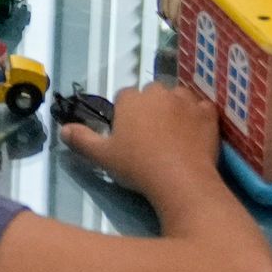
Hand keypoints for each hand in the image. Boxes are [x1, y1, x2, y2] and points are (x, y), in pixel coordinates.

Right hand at [59, 80, 223, 197]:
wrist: (180, 179)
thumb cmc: (137, 166)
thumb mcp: (102, 156)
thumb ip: (81, 140)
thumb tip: (63, 130)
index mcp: (131, 99)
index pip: (125, 97)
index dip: (126, 115)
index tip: (128, 135)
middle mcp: (159, 91)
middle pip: (152, 94)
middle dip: (151, 108)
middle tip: (151, 136)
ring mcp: (187, 100)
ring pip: (178, 98)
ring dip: (176, 109)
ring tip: (174, 135)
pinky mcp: (208, 113)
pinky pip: (202, 109)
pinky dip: (198, 117)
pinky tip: (195, 135)